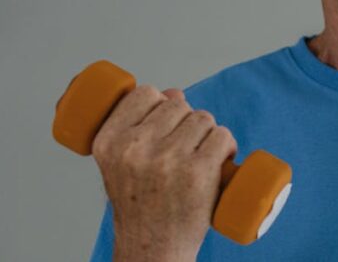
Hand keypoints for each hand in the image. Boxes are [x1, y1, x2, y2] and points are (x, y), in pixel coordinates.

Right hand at [91, 86, 236, 261]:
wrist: (152, 247)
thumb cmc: (141, 204)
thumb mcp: (121, 164)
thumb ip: (138, 126)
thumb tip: (174, 92)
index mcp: (109, 141)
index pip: (143, 93)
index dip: (161, 103)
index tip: (166, 124)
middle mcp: (134, 147)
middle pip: (179, 104)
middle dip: (187, 121)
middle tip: (186, 149)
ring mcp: (167, 159)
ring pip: (203, 118)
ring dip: (209, 133)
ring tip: (202, 157)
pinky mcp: (197, 171)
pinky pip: (222, 135)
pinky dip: (228, 145)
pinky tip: (222, 160)